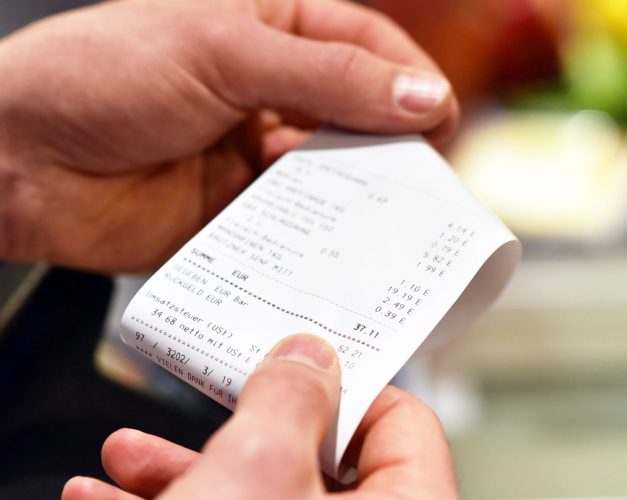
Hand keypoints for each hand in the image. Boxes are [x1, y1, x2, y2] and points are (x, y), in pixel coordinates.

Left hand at [0, 0, 458, 271]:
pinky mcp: (240, 212)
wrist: (12, 160)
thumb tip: (424, 95)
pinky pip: (299, 224)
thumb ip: (329, 77)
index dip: (411, 80)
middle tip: (421, 179)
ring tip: (377, 211)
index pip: (367, 45)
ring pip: (336, 173)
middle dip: (392, 143)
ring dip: (357, 192)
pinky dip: (319, 234)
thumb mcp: (224, 51)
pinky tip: (327, 239)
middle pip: (362, 114)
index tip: (440, 121)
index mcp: (271, 25)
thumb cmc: (98, 75)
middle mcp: (271, 88)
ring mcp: (256, 152)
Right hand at [61, 334, 458, 498]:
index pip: (405, 421)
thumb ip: (288, 399)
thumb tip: (306, 354)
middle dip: (233, 426)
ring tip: (124, 457)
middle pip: (315, 461)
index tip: (295, 364)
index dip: (347, 384)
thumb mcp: (257, 470)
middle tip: (199, 402)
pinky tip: (110, 497)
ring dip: (183, 470)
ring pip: (257, 496)